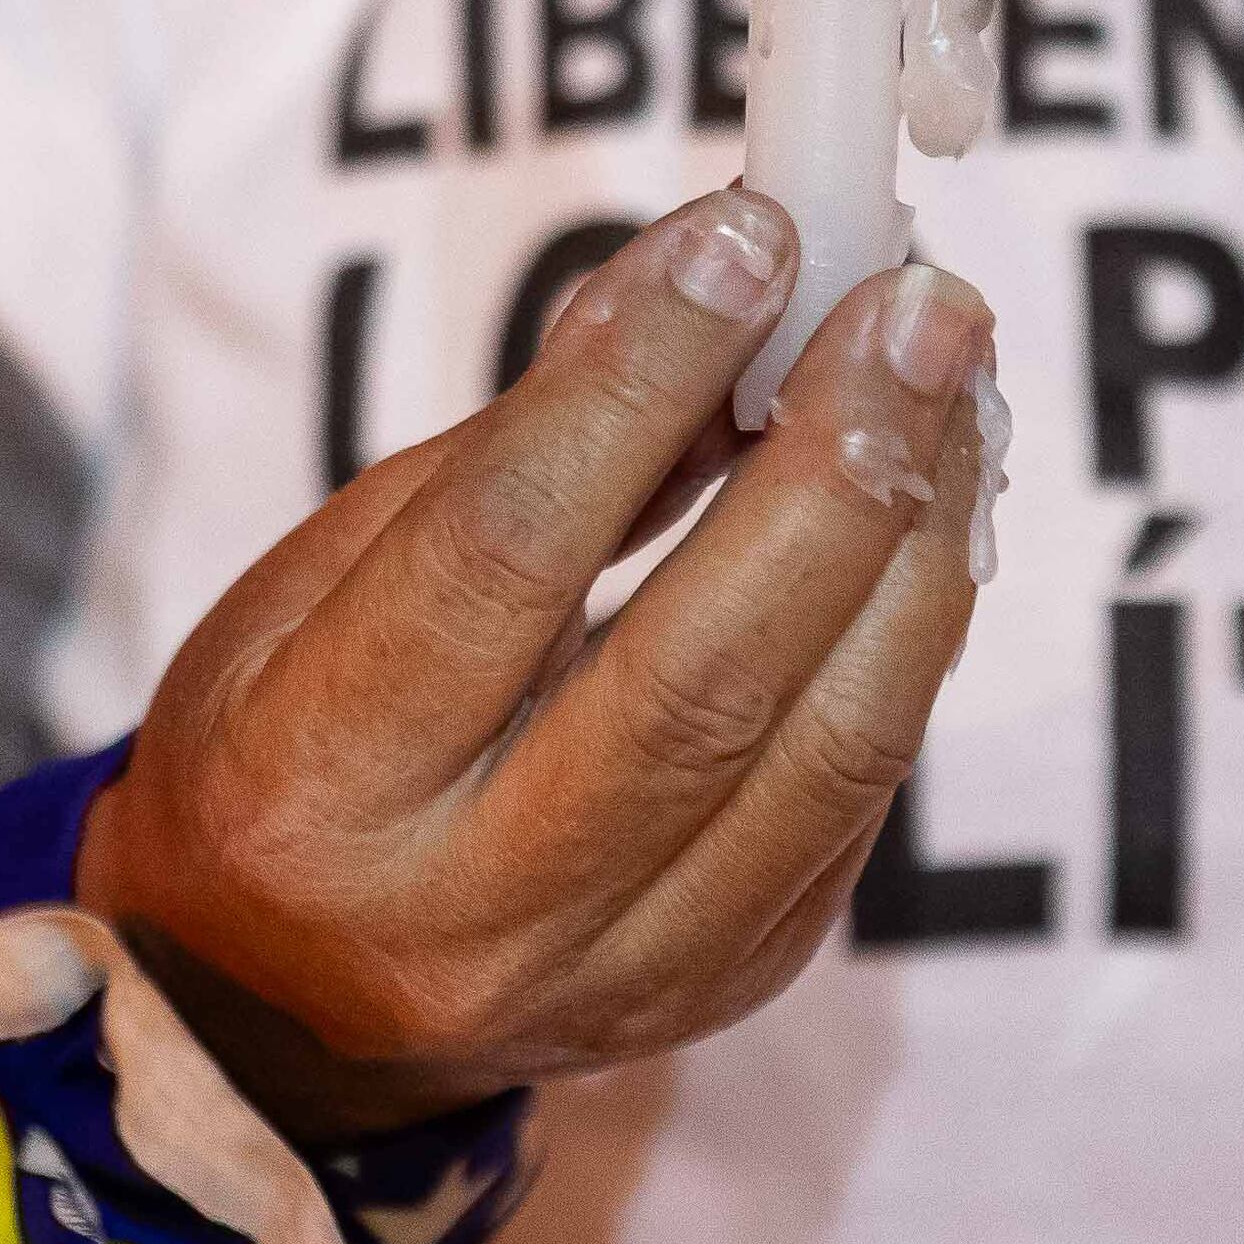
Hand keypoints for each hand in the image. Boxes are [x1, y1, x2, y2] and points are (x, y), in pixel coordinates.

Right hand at [76, 187, 994, 1117]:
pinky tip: (934, 512)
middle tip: (921, 309)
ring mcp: (617, 971)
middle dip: (835, 467)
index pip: (500, 555)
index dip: (638, 382)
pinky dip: (910, 637)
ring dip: (918, 548)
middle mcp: (467, 909)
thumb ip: (513, 448)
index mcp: (312, 783)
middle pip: (699, 678)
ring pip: (826, 752)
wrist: (285, 1010)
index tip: (748, 233)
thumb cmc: (297, 743)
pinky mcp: (728, 980)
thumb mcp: (325, 582)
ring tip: (959, 390)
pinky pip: (857, 796)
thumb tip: (697, 274)